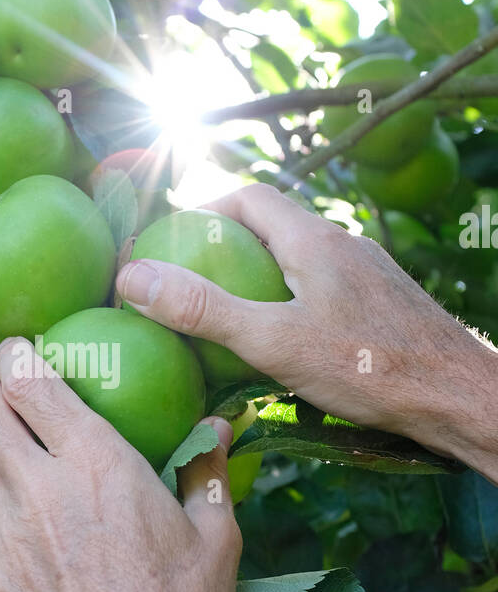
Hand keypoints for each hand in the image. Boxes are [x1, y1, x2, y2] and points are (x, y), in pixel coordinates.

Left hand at [0, 338, 240, 591]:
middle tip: (11, 405)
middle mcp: (42, 489)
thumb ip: (207, 474)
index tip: (19, 353)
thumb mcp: (217, 542)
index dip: (15, 358)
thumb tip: (218, 426)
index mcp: (100, 463)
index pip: (31, 383)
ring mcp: (5, 539)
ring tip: (23, 484)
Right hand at [116, 183, 497, 473]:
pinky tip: (287, 345)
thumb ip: (204, 310)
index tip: (170, 239)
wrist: (458, 396)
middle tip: (190, 282)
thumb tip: (133, 278)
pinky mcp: (384, 304)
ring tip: (230, 316)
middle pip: (274, 226)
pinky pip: (325, 287)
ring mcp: (368, 274)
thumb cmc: (369, 368)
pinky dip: (293, 300)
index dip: (204, 208)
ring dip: (261, 276)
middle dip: (227, 245)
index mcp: (313, 240)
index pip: (249, 196)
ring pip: (301, 259)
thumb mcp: (274, 343)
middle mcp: (343, 245)